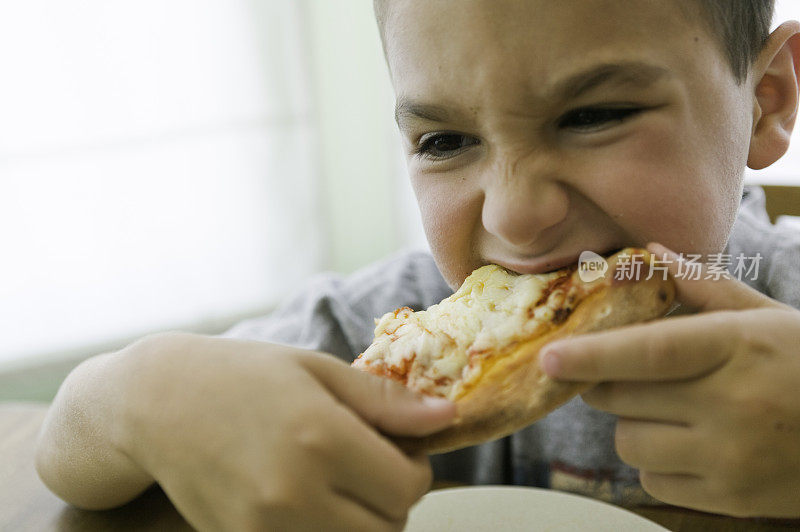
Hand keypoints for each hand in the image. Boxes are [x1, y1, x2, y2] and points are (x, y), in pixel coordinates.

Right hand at [120, 333, 454, 530]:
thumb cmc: (243, 375)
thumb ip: (385, 401)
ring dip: (364, 524)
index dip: (415, 468)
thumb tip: (448, 417)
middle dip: (393, 501)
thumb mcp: (317, 370)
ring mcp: (265, 529)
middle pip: (388, 529)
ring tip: (340, 483)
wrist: (158, 403)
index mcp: (320, 437)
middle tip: (369, 467)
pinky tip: (312, 499)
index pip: (408, 486)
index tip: (397, 448)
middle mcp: (294, 492)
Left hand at [539, 243, 799, 517]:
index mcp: (738, 346)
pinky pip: (653, 481)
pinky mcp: (732, 498)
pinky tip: (688, 443)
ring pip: (629, 442)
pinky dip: (656, 462)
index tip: (546, 358)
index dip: (592, 355)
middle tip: (624, 372)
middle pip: (622, 397)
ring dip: (631, 424)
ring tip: (667, 410)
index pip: (650, 351)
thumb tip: (649, 252)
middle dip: (605, 382)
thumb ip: (703, 285)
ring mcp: (732, 457)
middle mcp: (733, 403)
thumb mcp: (766, 316)